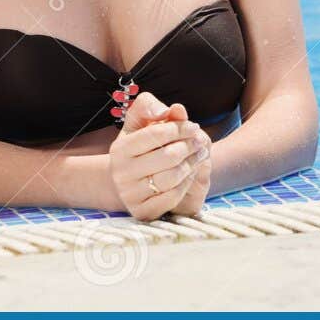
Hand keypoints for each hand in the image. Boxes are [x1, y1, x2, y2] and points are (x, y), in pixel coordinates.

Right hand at [107, 92, 209, 219]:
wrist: (126, 181)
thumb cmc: (138, 147)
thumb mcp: (139, 123)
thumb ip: (151, 107)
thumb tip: (175, 109)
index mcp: (120, 148)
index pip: (155, 134)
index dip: (179, 128)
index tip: (193, 126)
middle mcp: (121, 173)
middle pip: (168, 156)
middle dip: (189, 146)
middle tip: (200, 141)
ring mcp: (130, 194)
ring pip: (172, 178)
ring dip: (192, 164)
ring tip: (200, 155)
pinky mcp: (142, 212)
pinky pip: (173, 197)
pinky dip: (186, 183)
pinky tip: (190, 173)